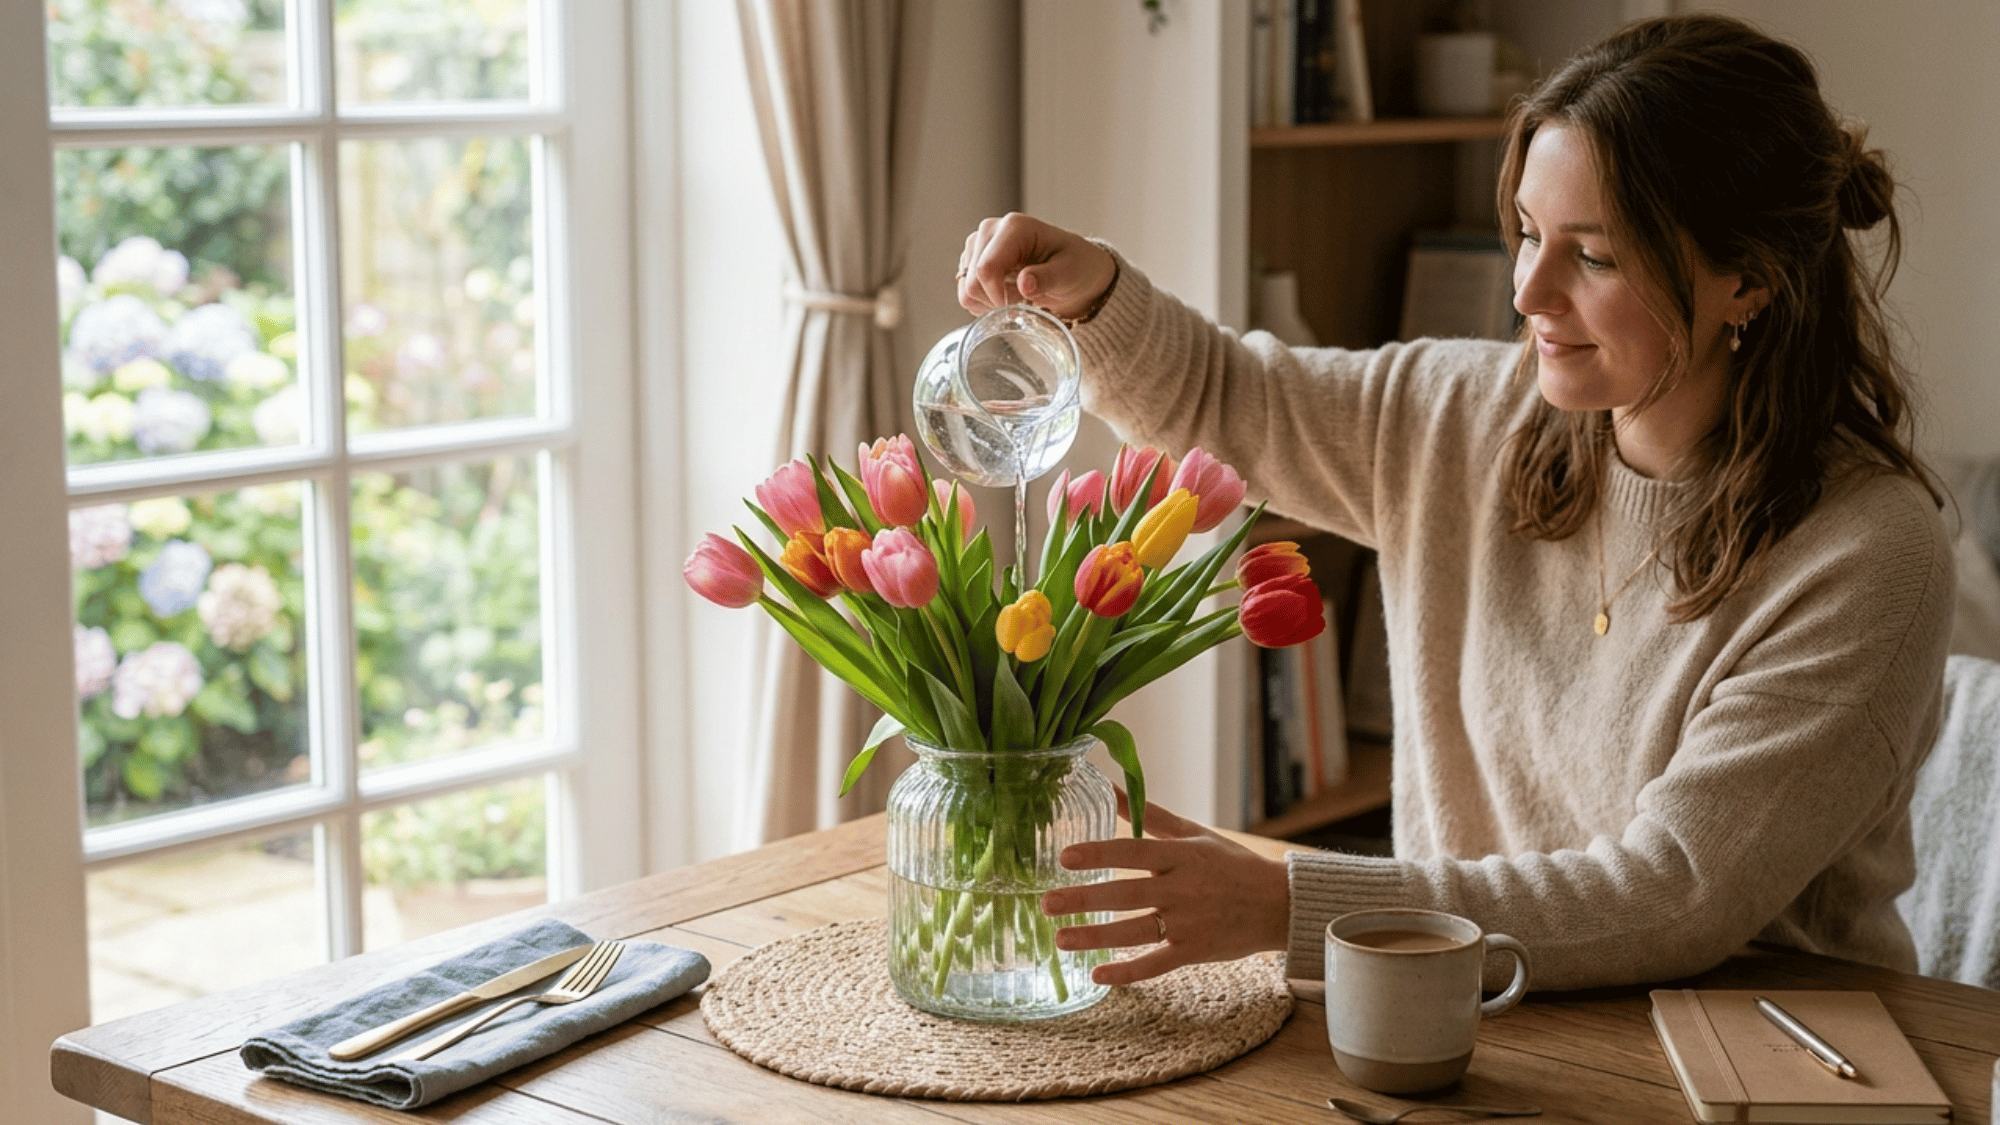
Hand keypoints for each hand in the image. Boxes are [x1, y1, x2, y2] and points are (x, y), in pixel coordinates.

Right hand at [957, 212, 1117, 320]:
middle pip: (973, 280)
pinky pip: (966, 291)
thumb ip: (1047, 278)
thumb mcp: (1070, 274)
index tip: (1019, 307)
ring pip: (967, 288)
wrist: (1077, 269)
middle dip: (996, 300)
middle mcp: (990, 230)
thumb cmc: (1077, 267)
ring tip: (1017, 297)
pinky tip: (1006, 296)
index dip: (998, 297)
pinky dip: (984, 302)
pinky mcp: (972, 260)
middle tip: (1024, 302)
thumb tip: (1023, 284)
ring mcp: (978, 244)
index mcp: (1014, 227)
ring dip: (990, 302)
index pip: (986, 269)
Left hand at [1039, 791, 1289, 984]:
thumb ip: (1149, 814)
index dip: (1099, 853)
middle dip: (1085, 899)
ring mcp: (1188, 922)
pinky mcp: (1195, 951)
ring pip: (1135, 930)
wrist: (1278, 903)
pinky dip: (1128, 971)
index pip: (1133, 851)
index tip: (1065, 857)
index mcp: (1180, 855)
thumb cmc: (1230, 864)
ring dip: (1096, 936)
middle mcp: (1182, 888)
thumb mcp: (1193, 834)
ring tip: (1060, 938)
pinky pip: (1156, 964)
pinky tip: (1098, 974)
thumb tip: (1109, 784)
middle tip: (1047, 902)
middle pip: (1126, 893)